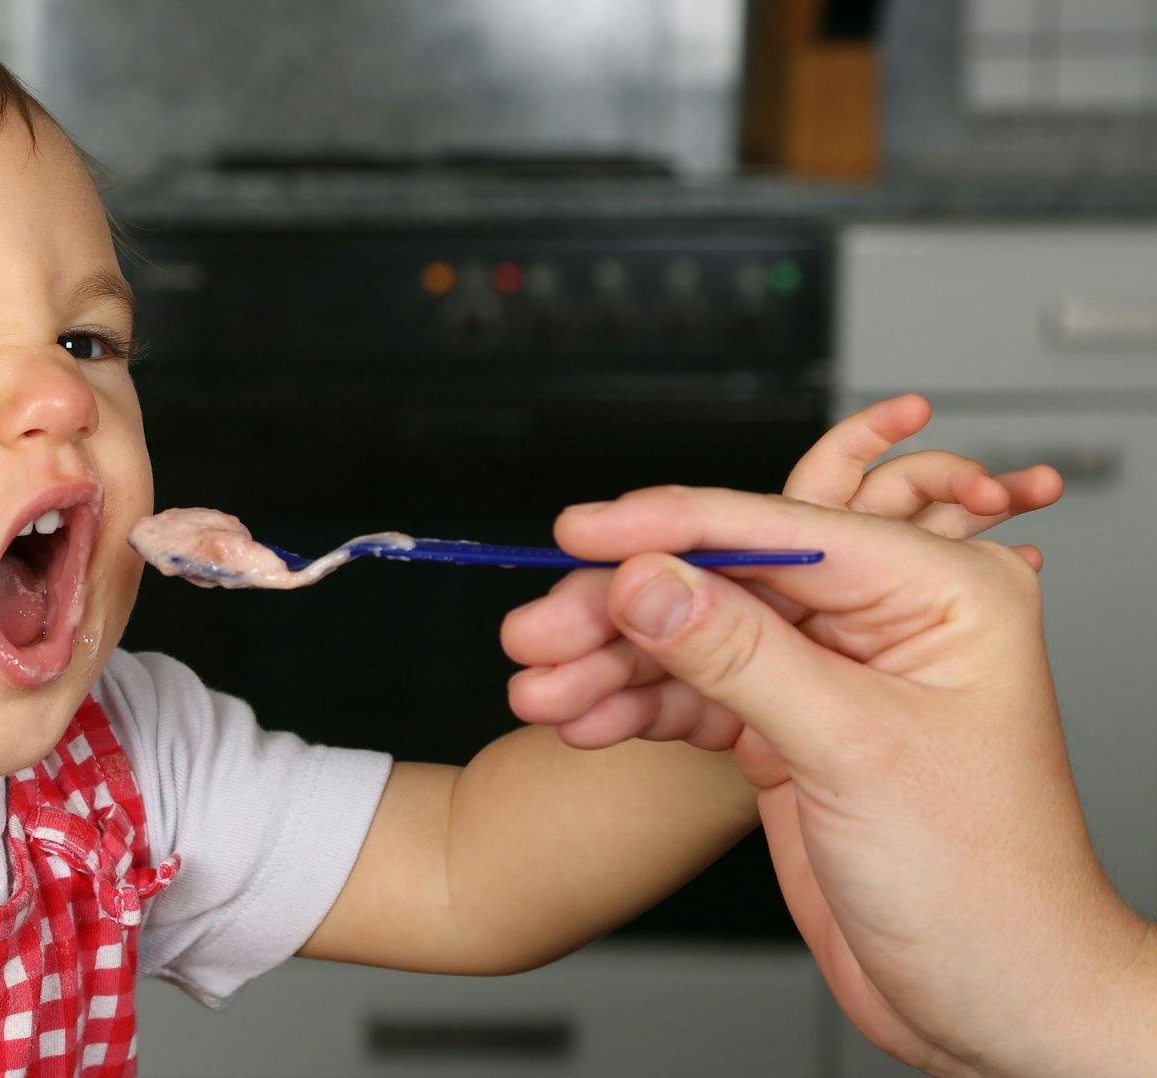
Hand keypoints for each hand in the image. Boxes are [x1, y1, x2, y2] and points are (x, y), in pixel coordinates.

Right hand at [542, 489, 1155, 1076]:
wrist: (989, 999)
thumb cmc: (984, 884)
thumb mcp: (854, 752)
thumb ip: (741, 654)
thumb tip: (649, 581)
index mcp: (940, 592)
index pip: (782, 530)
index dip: (671, 528)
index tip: (582, 531)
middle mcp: (883, 620)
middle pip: (721, 584)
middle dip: (619, 612)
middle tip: (537, 633)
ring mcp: (832, 675)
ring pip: (693, 640)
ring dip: (609, 666)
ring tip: (540, 692)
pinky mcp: (791, 729)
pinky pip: (694, 696)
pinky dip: (632, 708)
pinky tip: (583, 720)